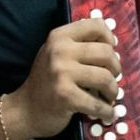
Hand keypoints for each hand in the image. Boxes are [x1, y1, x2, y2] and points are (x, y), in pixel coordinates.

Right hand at [9, 19, 120, 137]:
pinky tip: (107, 114)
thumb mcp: (56, 53)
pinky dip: (107, 111)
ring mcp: (62, 73)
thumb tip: (112, 44)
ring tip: (108, 97)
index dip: (110, 39)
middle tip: (111, 80)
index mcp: (59, 36)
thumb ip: (78, 45)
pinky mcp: (66, 96)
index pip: (96, 26)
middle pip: (107, 53)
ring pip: (106, 78)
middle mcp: (60, 50)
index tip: (110, 52)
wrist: (24, 110)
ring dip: (113, 91)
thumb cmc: (46, 82)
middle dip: (116, 69)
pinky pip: (98, 103)